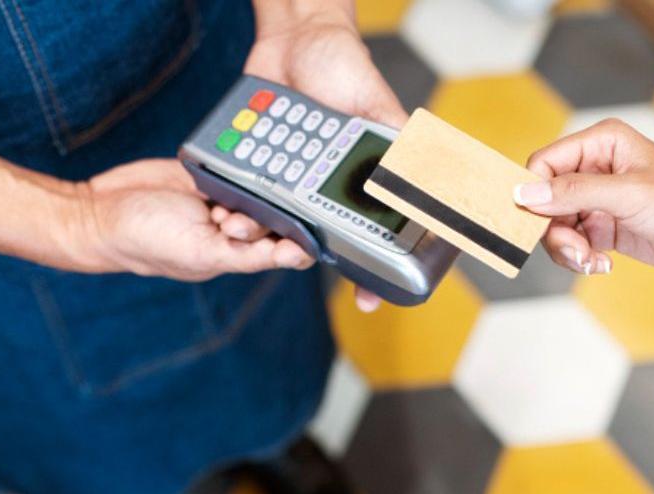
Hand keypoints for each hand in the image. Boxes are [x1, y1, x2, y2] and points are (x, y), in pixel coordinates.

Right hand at [66, 159, 313, 280]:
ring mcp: (223, 200)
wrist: (101, 211)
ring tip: (213, 204)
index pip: (290, 247)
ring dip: (244, 189)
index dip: (296, 237)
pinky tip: (221, 169)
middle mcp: (237, 229)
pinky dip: (233, 166)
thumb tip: (294, 256)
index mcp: (240, 255)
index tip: (290, 228)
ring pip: (259, 186)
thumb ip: (248, 256)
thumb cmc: (147, 243)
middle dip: (259, 212)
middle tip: (225, 217)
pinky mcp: (209, 174)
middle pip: (277, 212)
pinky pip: (235, 165)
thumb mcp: (201, 254)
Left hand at [245, 5, 405, 310]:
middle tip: (290, 252)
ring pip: (272, 217)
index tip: (366, 298)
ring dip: (257, 227)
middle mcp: (319, 184)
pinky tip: (223, 204)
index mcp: (354, 180)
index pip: (364, 233)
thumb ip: (399, 146)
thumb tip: (429, 182)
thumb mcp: (380, 109)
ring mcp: (284, 174)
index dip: (367, 269)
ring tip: (241, 225)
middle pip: (310, 231)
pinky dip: (233, 199)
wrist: (296, 36)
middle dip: (299, 247)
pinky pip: (242, 187)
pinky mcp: (253, 160)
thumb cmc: (347, 69)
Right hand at [514, 119, 653, 275]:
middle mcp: (595, 168)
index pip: (545, 164)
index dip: (534, 193)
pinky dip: (579, 257)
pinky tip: (601, 264)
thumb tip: (525, 193)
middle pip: (545, 199)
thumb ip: (574, 193)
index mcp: (601, 143)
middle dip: (553, 230)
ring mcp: (599, 199)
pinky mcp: (605, 227)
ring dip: (567, 248)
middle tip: (574, 252)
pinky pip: (573, 242)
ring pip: (555, 225)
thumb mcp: (629, 195)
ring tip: (591, 261)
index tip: (535, 223)